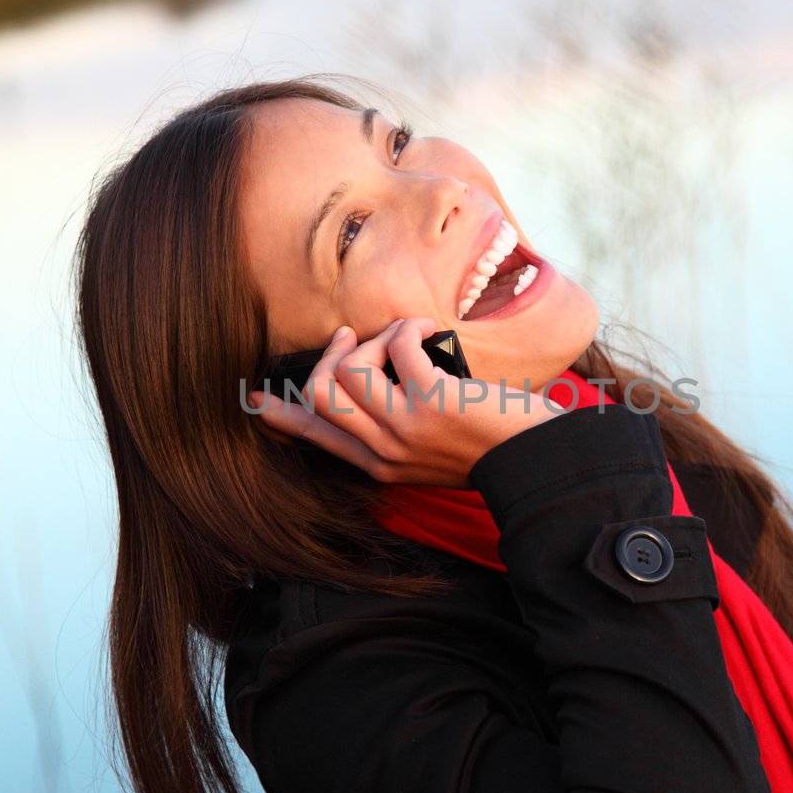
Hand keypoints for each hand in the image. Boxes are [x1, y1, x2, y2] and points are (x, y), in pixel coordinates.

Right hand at [246, 316, 563, 486]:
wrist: (538, 460)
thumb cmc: (491, 444)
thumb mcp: (430, 448)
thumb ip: (394, 426)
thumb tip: (362, 384)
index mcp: (379, 464)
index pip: (317, 437)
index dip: (284, 414)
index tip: (255, 400)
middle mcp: (384, 450)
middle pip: (319, 394)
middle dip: (331, 354)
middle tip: (357, 338)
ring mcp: (404, 427)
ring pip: (348, 368)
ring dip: (377, 338)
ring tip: (411, 338)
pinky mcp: (431, 400)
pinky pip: (396, 345)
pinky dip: (410, 328)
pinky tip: (433, 334)